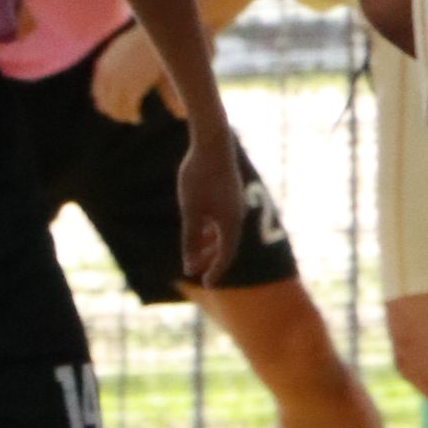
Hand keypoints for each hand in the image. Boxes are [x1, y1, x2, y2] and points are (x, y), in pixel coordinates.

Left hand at [92, 25, 177, 127]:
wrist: (157, 36)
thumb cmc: (144, 39)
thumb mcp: (125, 49)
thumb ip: (118, 62)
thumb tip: (113, 71)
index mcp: (103, 66)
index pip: (98, 92)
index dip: (104, 103)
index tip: (111, 110)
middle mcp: (108, 76)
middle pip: (106, 103)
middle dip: (114, 112)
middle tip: (124, 117)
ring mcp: (120, 82)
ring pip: (117, 108)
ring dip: (124, 116)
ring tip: (133, 119)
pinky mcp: (134, 88)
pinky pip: (130, 108)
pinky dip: (133, 116)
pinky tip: (138, 118)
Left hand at [176, 119, 247, 289]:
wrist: (213, 143)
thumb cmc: (199, 177)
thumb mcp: (190, 212)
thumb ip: (190, 239)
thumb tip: (189, 265)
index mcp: (231, 223)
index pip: (226, 256)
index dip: (215, 272)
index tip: (206, 284)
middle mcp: (238, 216)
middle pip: (227, 246)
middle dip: (211, 260)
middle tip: (196, 271)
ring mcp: (236, 204)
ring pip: (225, 233)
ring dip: (211, 245)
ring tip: (195, 252)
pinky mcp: (231, 194)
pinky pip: (224, 220)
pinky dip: (212, 230)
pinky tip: (200, 228)